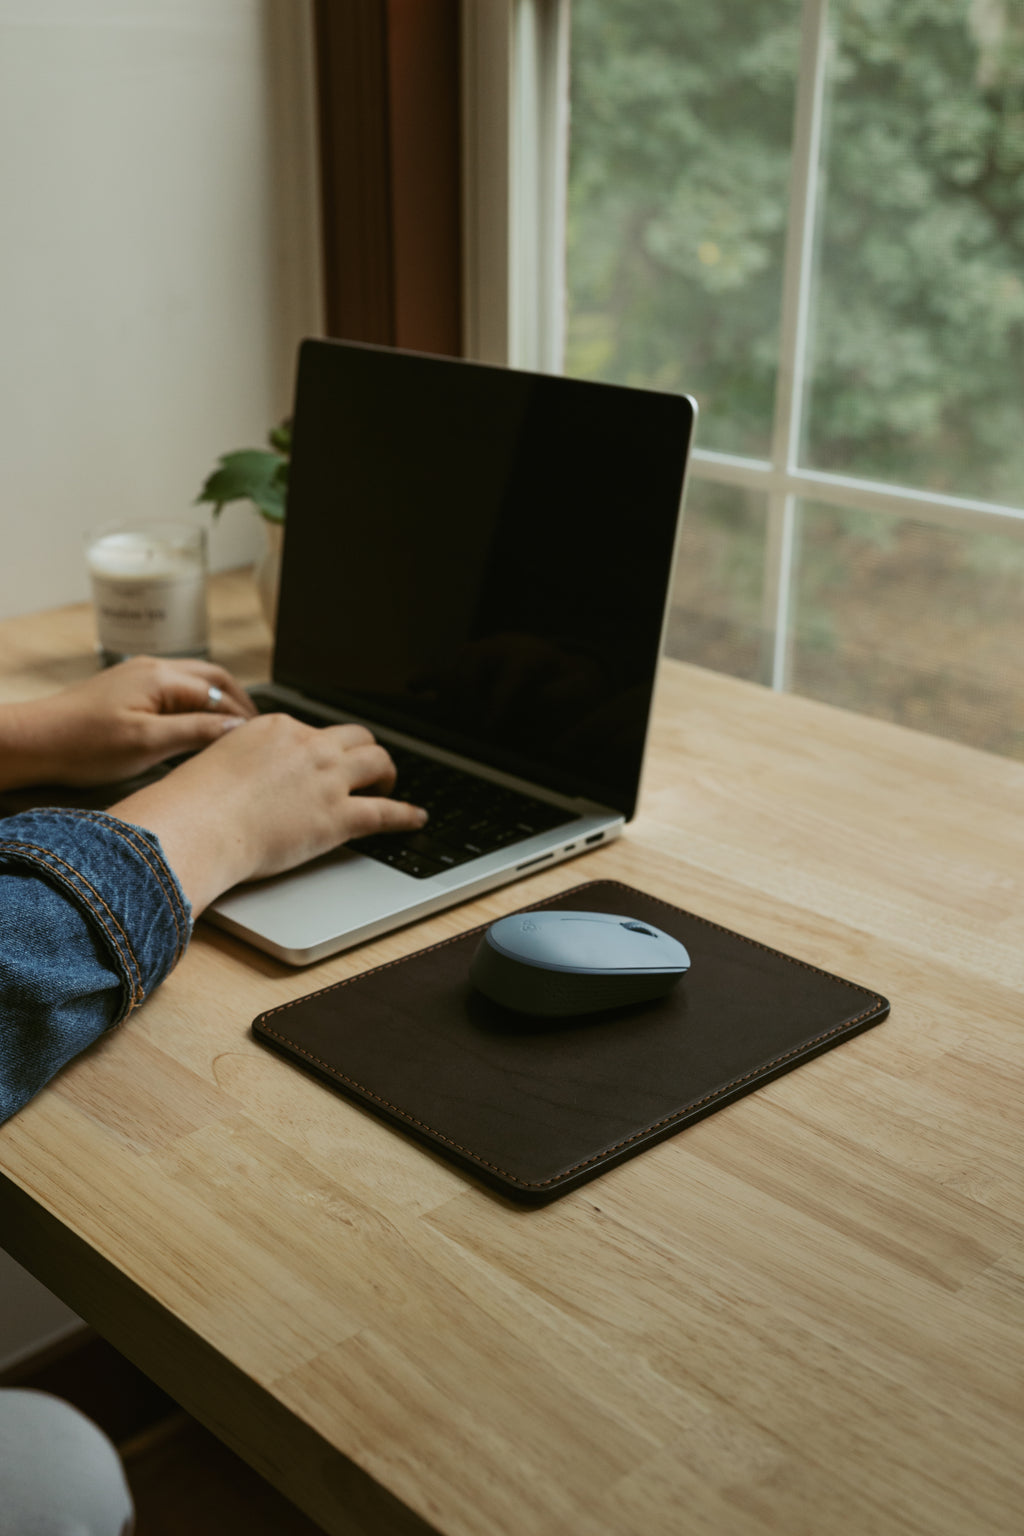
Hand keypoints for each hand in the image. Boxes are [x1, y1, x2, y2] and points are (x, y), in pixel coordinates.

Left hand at [0, 656, 254, 790]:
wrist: (34, 742)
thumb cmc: (83, 745)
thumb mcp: (148, 743)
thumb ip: (196, 731)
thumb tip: (237, 728)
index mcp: (162, 677)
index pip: (221, 693)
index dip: (244, 718)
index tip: (260, 742)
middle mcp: (154, 668)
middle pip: (213, 679)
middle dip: (238, 703)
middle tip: (255, 734)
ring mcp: (139, 677)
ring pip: (194, 683)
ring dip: (217, 703)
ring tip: (231, 733)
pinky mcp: (128, 691)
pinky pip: (174, 691)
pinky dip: (195, 706)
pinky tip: (195, 729)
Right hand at [109, 713, 427, 912]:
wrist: (196, 825)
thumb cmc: (192, 802)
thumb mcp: (215, 760)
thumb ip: (239, 760)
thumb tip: (239, 773)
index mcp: (276, 728)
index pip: (311, 732)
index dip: (321, 749)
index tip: (322, 761)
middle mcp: (308, 745)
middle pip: (354, 737)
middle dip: (363, 751)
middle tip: (365, 769)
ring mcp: (327, 778)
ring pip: (377, 761)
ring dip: (387, 773)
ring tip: (388, 786)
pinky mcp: (338, 815)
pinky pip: (386, 811)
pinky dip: (406, 814)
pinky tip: (416, 819)